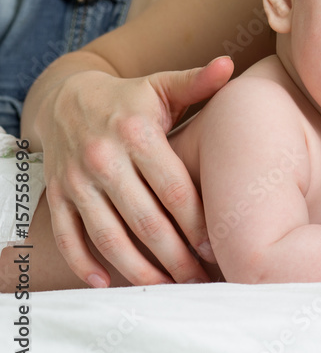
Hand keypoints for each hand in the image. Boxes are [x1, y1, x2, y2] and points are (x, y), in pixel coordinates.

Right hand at [38, 57, 232, 286]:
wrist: (65, 98)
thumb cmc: (130, 98)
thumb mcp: (162, 86)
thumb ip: (197, 82)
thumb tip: (230, 64)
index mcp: (137, 133)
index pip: (174, 187)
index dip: (198, 221)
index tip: (218, 246)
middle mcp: (104, 158)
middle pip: (145, 220)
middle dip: (175, 255)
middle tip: (201, 279)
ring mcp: (77, 180)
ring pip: (108, 236)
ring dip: (138, 269)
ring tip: (167, 288)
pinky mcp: (58, 195)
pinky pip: (68, 236)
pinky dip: (84, 263)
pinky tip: (107, 284)